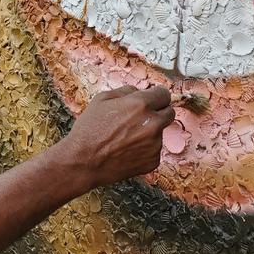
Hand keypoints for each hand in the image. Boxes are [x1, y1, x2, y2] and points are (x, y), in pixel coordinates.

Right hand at [59, 86, 174, 188]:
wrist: (84, 161)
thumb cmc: (89, 130)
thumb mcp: (101, 99)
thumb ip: (126, 91)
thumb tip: (140, 92)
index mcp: (141, 105)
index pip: (164, 94)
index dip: (155, 96)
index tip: (151, 99)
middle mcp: (153, 124)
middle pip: (170, 112)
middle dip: (158, 112)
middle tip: (140, 117)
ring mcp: (155, 144)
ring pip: (160, 132)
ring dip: (149, 131)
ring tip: (125, 137)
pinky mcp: (153, 161)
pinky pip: (154, 149)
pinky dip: (144, 148)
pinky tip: (126, 149)